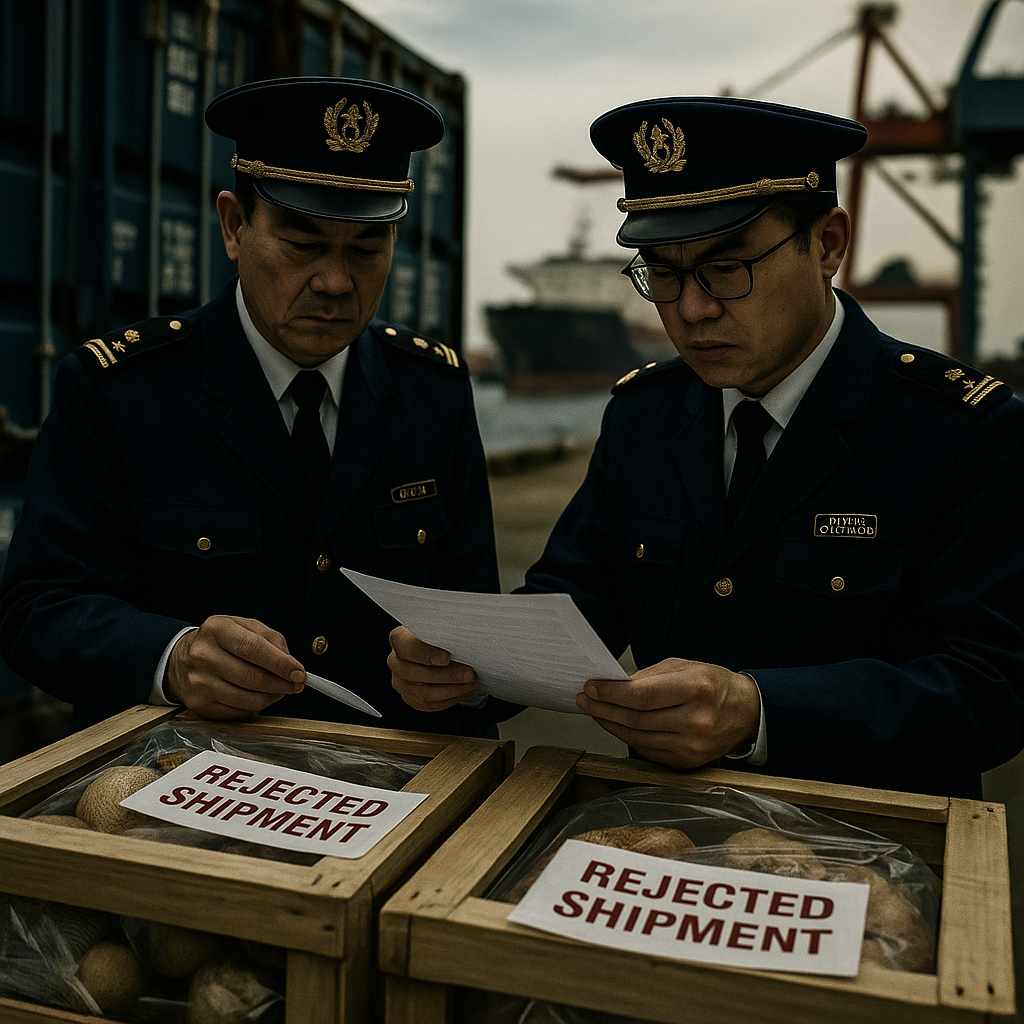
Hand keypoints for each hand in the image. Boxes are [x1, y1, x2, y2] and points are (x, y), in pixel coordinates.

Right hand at [165, 615, 305, 719]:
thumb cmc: (222, 642)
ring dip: (272, 697)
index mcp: (216, 629)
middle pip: (253, 677)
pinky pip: (239, 713)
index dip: (280, 663)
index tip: (300, 672)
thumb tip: (292, 666)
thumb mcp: (244, 627)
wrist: (182, 660)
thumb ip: (271, 640)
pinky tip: (256, 696)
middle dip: (282, 684)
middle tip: (297, 684)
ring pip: (249, 699)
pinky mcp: (200, 705)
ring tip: (279, 690)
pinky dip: (255, 707)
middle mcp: (203, 656)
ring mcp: (199, 683)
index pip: (253, 648)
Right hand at [388, 626, 478, 711]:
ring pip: (423, 693)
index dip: (425, 654)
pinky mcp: (410, 698)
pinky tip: (463, 691)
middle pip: (414, 674)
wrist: (436, 649)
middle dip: (447, 675)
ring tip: (470, 683)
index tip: (446, 658)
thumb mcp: (439, 627)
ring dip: (452, 689)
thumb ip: (444, 631)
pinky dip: (449, 699)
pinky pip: (429, 704)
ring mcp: (401, 682)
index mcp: (399, 639)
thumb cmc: (438, 636)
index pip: (406, 647)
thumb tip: (462, 636)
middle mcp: (396, 662)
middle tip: (469, 674)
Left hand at [576, 657, 759, 769]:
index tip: (592, 687)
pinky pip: (647, 750)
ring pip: (637, 738)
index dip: (611, 693)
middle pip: (635, 719)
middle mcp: (696, 721)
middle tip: (586, 699)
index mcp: (696, 689)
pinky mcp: (688, 763)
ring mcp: (692, 746)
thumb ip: (647, 676)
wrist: (746, 712)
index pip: (641, 696)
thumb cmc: (713, 684)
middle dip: (603, 708)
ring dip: (610, 724)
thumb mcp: (683, 667)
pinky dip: (628, 737)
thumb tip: (612, 684)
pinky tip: (617, 725)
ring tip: (595, 711)